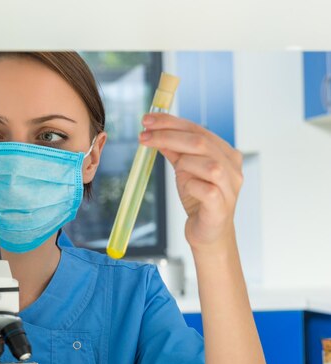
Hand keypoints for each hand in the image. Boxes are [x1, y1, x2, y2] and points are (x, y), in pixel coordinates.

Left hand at [139, 113, 242, 249]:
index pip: (198, 129)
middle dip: (168, 135)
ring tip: (176, 171)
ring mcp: (230, 187)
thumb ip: (174, 151)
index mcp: (225, 153)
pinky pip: (206, 189)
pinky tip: (185, 187)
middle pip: (201, 142)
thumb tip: (154, 130)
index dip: (171, 123)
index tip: (147, 120)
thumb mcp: (184, 169)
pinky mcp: (221, 206)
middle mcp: (232, 167)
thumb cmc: (198, 198)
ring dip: (183, 163)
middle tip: (143, 135)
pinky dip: (191, 184)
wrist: (208, 232)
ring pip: (207, 164)